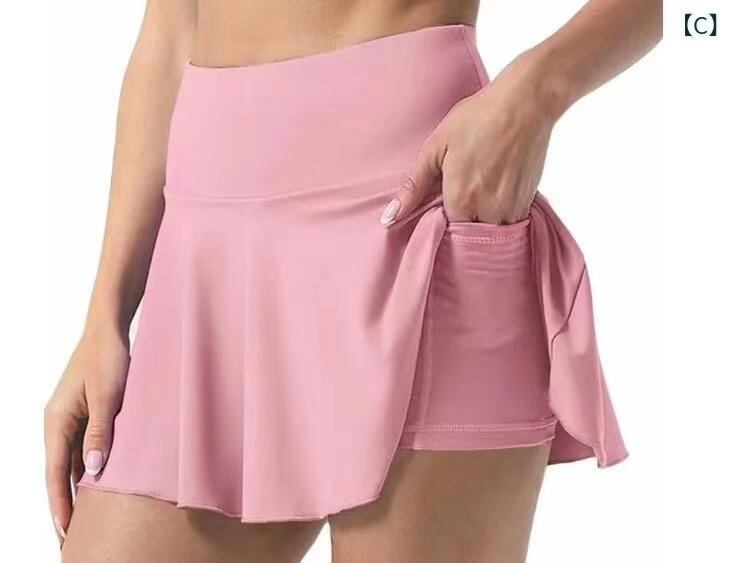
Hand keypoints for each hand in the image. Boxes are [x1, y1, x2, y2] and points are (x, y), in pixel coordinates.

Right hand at [44, 327, 129, 545]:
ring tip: (87, 521)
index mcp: (57, 421)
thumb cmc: (107, 358)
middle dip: (66, 506)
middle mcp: (59, 424)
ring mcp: (72, 419)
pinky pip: (84, 449)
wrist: (109, 330)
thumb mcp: (107, 397)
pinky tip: (99, 486)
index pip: (55, 473)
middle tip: (72, 538)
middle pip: (60, 474)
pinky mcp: (86, 414)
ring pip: (72, 464)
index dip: (60, 504)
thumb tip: (92, 472)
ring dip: (79, 490)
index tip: (65, 531)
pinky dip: (90, 469)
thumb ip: (100, 433)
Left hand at [380, 50, 560, 225]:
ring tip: (480, 189)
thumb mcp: (436, 147)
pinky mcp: (529, 203)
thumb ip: (414, 186)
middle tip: (462, 193)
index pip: (445, 232)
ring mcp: (512, 210)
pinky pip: (510, 224)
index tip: (441, 204)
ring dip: (482, 221)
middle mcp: (488, 213)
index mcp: (461, 202)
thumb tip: (389, 217)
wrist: (526, 102)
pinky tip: (496, 188)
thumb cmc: (478, 118)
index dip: (440, 221)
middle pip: (468, 236)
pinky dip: (501, 214)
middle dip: (462, 224)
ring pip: (490, 233)